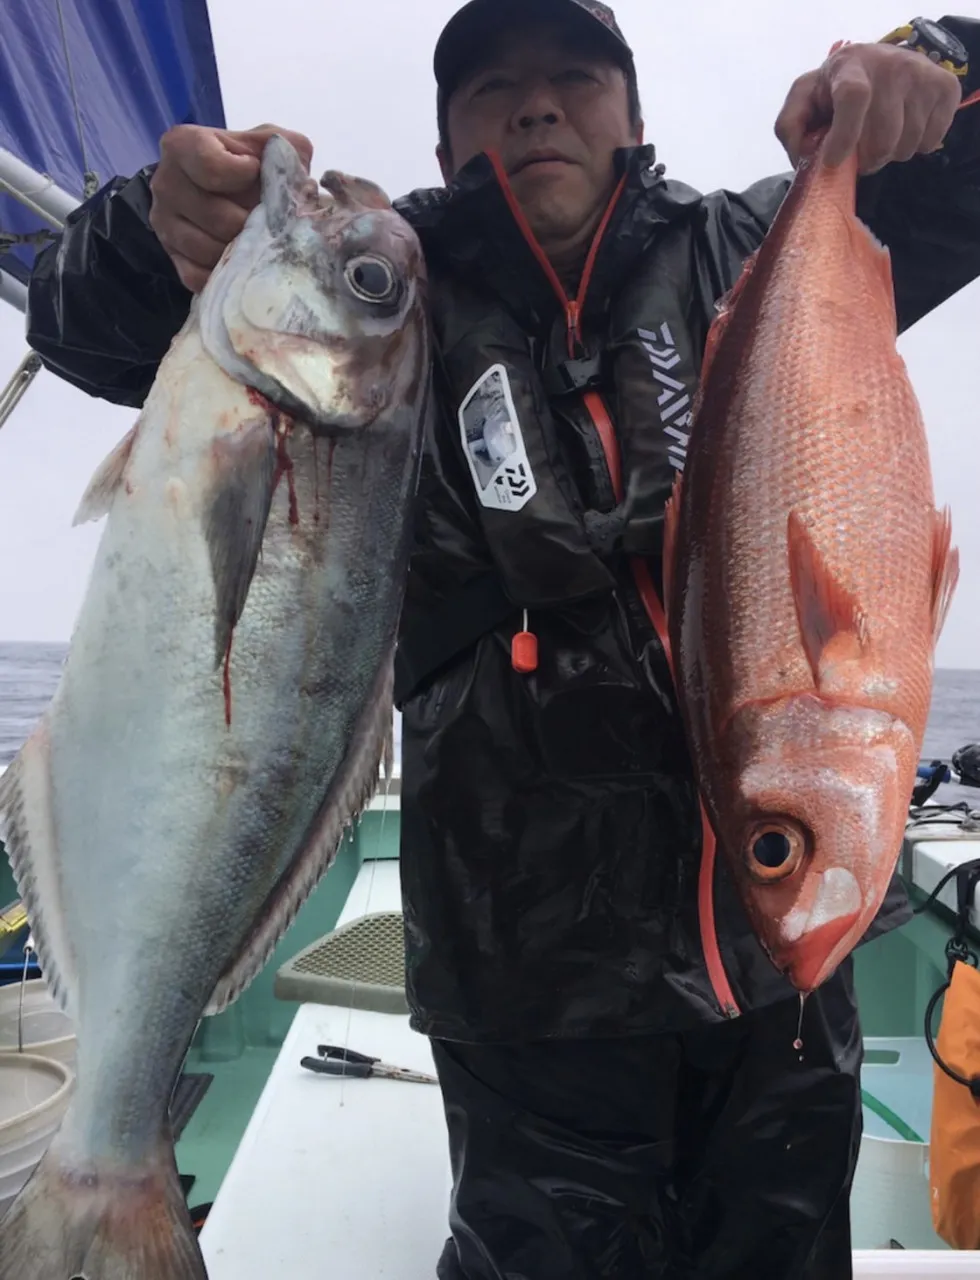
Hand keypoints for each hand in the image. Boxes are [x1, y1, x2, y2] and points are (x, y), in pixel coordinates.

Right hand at [149, 124, 313, 292]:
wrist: (223, 190)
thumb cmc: (247, 163)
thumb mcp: (267, 143)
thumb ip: (285, 146)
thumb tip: (298, 174)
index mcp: (182, 146)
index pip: (211, 167)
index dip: (243, 176)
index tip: (256, 174)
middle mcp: (165, 184)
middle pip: (217, 217)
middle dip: (250, 223)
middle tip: (265, 219)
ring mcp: (164, 224)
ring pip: (209, 250)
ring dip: (241, 251)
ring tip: (256, 239)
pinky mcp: (173, 257)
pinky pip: (200, 276)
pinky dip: (226, 273)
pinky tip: (240, 261)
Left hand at [775, 41, 961, 173]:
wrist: (877, 64)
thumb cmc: (834, 90)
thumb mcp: (803, 102)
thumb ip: (790, 128)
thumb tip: (803, 156)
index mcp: (850, 66)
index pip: (854, 98)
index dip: (845, 136)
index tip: (834, 161)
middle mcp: (891, 65)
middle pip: (882, 138)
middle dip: (866, 160)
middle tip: (858, 153)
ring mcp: (922, 75)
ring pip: (906, 146)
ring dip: (889, 155)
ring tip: (879, 138)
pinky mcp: (945, 89)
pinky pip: (929, 143)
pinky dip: (914, 148)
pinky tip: (903, 130)